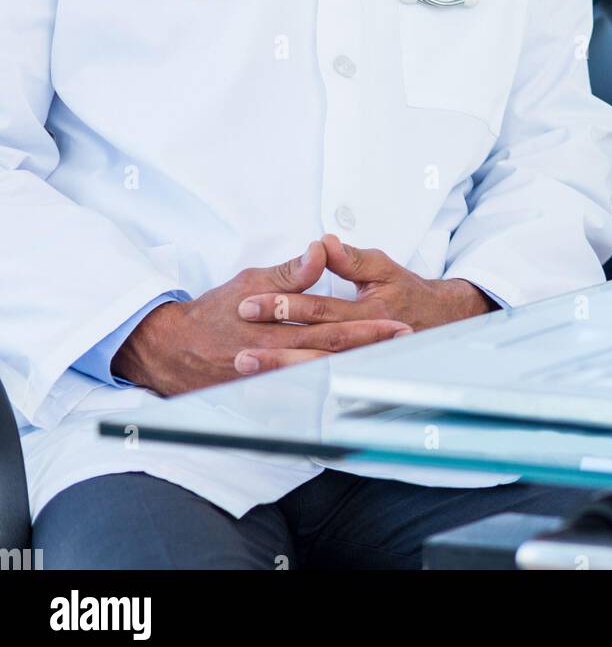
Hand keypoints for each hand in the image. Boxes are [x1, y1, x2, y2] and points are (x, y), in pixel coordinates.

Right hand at [110, 241, 411, 395]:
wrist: (172, 348)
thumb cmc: (213, 312)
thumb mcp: (250, 281)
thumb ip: (289, 272)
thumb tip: (320, 251)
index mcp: (275, 327)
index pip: (331, 328)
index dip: (367, 329)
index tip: (397, 324)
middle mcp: (275, 358)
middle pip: (333, 357)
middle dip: (370, 352)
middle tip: (404, 345)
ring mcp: (269, 382)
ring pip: (321, 378)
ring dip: (355, 371)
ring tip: (387, 367)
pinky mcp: (262, 395)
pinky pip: (301, 395)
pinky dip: (328, 392)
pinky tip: (350, 390)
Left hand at [236, 232, 497, 371]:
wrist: (442, 323)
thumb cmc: (407, 293)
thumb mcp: (382, 268)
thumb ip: (351, 259)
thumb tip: (324, 243)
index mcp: (370, 312)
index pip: (320, 309)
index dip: (283, 306)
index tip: (248, 302)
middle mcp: (365, 343)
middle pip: (312, 346)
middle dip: (273, 349)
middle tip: (237, 348)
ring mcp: (360, 364)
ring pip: (314, 370)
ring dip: (279, 370)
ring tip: (244, 368)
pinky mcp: (355, 376)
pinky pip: (322, 384)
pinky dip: (295, 386)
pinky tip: (267, 387)